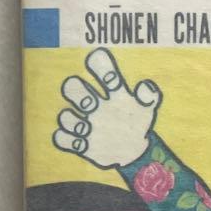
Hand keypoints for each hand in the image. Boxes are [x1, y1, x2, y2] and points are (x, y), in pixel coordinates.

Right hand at [52, 48, 160, 168]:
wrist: (133, 151)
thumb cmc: (136, 124)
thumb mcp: (147, 111)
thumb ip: (149, 97)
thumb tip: (144, 87)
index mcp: (114, 95)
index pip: (105, 75)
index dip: (100, 65)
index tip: (95, 59)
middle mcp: (95, 106)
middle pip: (74, 88)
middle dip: (77, 91)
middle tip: (90, 103)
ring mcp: (86, 124)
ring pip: (65, 116)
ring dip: (73, 121)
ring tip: (88, 128)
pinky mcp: (80, 144)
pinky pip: (61, 138)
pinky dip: (67, 139)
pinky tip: (82, 142)